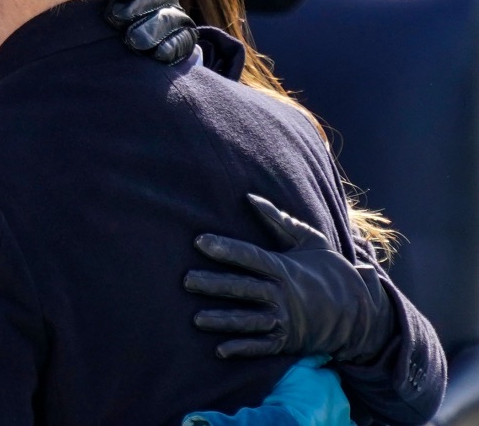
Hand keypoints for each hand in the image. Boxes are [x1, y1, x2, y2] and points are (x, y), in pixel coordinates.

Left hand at [106, 0, 196, 63]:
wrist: (126, 58)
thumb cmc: (104, 26)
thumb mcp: (99, 7)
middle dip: (139, 5)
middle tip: (117, 18)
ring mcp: (174, 17)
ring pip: (170, 16)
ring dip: (153, 27)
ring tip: (133, 39)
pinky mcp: (183, 38)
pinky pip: (183, 39)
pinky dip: (171, 46)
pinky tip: (158, 53)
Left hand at [185, 194, 394, 363]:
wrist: (361, 313)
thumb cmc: (329, 271)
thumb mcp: (310, 241)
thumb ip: (279, 220)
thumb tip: (250, 197)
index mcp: (284, 268)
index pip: (250, 256)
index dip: (225, 249)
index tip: (199, 241)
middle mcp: (282, 294)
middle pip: (242, 288)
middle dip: (214, 285)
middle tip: (186, 281)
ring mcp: (284, 320)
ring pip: (248, 320)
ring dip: (222, 320)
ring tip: (197, 319)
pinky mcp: (286, 341)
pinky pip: (261, 346)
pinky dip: (242, 349)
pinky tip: (220, 350)